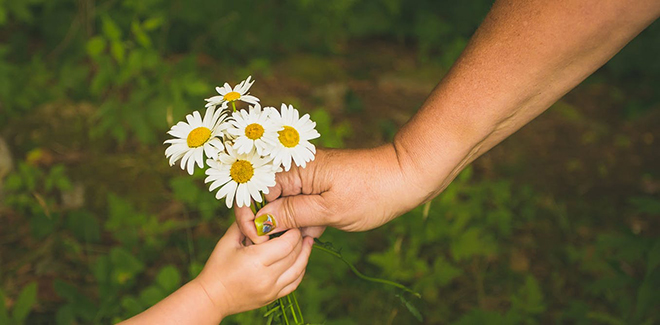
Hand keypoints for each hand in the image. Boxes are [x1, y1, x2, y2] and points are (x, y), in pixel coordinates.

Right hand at [195, 223, 313, 317]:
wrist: (212, 297)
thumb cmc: (217, 267)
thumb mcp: (228, 241)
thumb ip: (245, 224)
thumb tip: (260, 210)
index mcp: (256, 260)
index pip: (287, 243)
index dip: (294, 231)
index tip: (293, 222)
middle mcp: (267, 277)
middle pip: (295, 254)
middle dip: (300, 239)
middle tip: (301, 228)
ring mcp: (271, 290)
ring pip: (299, 269)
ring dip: (305, 253)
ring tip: (308, 241)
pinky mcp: (273, 297)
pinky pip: (294, 283)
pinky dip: (300, 269)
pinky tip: (301, 259)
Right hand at [236, 144, 431, 243]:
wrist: (406, 178)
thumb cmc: (371, 192)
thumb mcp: (329, 210)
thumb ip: (292, 215)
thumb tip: (260, 221)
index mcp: (296, 167)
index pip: (258, 190)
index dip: (256, 215)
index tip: (262, 239)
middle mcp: (299, 167)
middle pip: (270, 197)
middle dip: (277, 221)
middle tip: (297, 236)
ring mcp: (311, 175)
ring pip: (287, 203)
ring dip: (295, 222)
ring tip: (316, 230)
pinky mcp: (322, 184)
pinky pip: (303, 203)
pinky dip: (308, 218)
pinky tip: (321, 228)